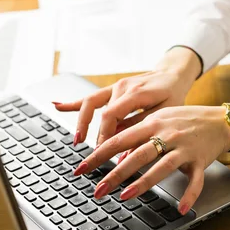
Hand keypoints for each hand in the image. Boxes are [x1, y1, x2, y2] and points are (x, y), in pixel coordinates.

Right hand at [53, 47, 200, 146]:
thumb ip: (143, 130)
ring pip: (90, 103)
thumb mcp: (165, 114)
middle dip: (93, 135)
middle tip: (91, 156)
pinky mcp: (111, 89)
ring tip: (77, 139)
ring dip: (81, 121)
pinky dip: (73, 102)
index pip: (111, 115)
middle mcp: (121, 87)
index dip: (104, 135)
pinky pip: (90, 97)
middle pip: (99, 112)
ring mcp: (114, 87)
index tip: (102, 152)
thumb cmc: (172, 94)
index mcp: (135, 92)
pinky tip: (57, 105)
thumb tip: (125, 153)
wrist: (173, 73)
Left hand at [73, 106, 229, 214]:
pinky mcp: (200, 161)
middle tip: (98, 190)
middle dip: (114, 174)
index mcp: (152, 123)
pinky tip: (180, 208)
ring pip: (161, 166)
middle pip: (136, 154)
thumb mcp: (158, 119)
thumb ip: (137, 133)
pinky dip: (189, 195)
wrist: (219, 120)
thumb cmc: (185, 120)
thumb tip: (112, 150)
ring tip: (125, 196)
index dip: (98, 155)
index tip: (81, 169)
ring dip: (142, 183)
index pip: (119, 140)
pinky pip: (195, 181)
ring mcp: (184, 148)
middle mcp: (166, 134)